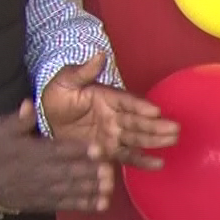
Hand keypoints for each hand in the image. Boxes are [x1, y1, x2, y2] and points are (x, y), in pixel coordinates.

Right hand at [0, 101, 114, 213]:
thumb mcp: (3, 130)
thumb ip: (19, 119)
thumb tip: (29, 104)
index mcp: (36, 152)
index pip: (60, 150)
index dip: (80, 150)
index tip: (98, 149)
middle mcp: (44, 171)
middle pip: (70, 171)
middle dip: (90, 171)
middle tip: (109, 169)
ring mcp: (47, 189)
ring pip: (73, 189)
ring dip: (92, 188)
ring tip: (110, 186)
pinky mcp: (49, 203)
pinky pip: (69, 204)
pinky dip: (86, 205)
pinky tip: (103, 203)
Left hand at [42, 54, 178, 169]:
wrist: (46, 120)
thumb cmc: (57, 96)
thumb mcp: (66, 81)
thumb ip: (83, 72)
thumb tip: (99, 54)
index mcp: (107, 97)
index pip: (127, 101)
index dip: (140, 106)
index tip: (154, 110)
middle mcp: (115, 116)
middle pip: (137, 121)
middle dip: (155, 126)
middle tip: (174, 129)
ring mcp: (113, 135)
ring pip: (136, 139)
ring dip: (154, 141)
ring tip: (172, 141)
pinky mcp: (109, 151)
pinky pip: (127, 157)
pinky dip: (142, 161)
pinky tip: (158, 164)